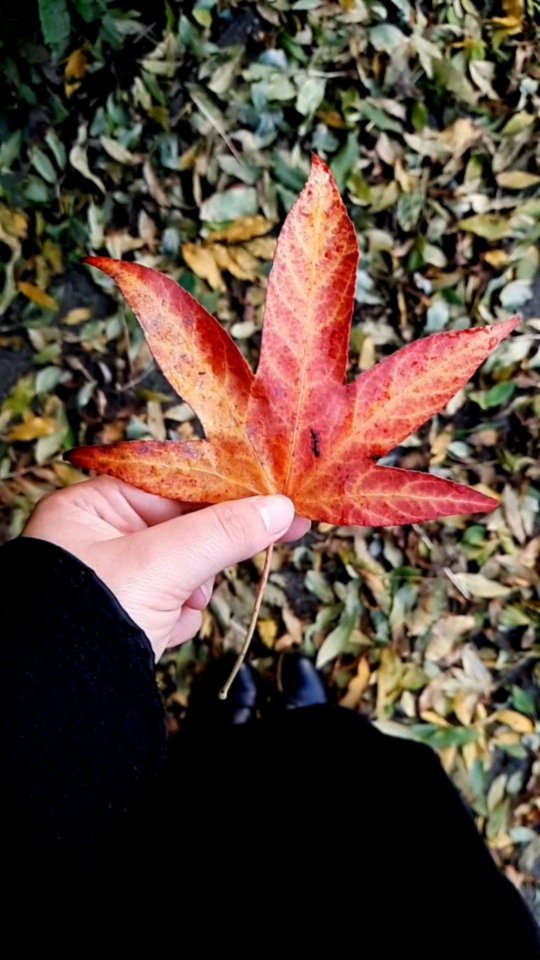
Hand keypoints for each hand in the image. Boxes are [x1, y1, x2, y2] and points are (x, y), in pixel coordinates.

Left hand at [23, 476, 309, 659]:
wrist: (67, 699)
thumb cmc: (94, 615)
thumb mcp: (163, 563)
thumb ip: (223, 532)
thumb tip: (278, 509)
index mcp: (89, 508)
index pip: (170, 484)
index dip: (222, 487)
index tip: (271, 491)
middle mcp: (96, 538)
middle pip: (180, 527)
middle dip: (205, 551)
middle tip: (275, 531)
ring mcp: (112, 579)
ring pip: (183, 566)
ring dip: (192, 589)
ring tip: (180, 604)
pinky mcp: (127, 614)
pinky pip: (172, 600)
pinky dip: (177, 616)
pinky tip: (164, 628)